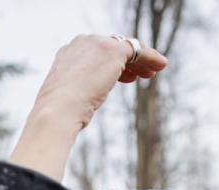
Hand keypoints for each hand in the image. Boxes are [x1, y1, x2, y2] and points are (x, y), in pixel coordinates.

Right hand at [9, 34, 167, 179]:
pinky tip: (161, 65)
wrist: (57, 112)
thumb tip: (82, 106)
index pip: (95, 53)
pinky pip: (137, 49)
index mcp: (67, 54)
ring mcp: (97, 44)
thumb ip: (76, 93)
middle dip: (127, 61)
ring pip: (126, 47)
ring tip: (152, 73)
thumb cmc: (58, 116)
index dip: (111, 65)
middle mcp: (81, 43)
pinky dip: (151, 56)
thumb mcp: (65, 100)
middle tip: (140, 75)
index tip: (123, 77)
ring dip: (142, 60)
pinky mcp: (112, 51)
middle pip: (111, 47)